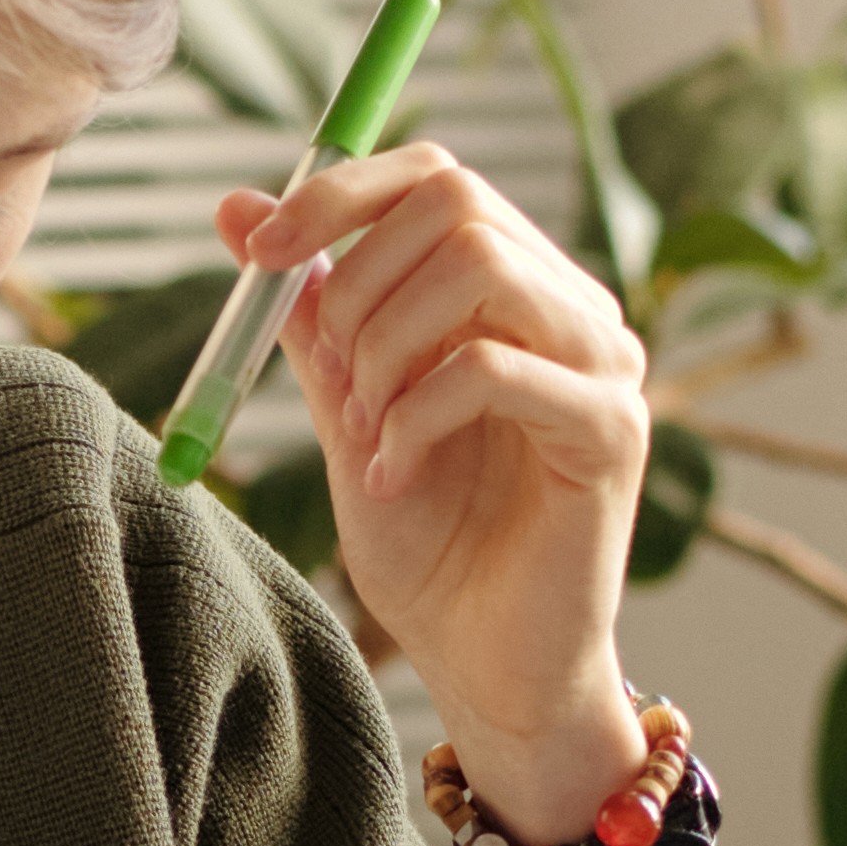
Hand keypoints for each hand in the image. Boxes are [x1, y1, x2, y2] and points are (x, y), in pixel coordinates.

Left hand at [225, 146, 654, 814]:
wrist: (485, 668)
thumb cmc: (431, 548)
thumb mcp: (348, 412)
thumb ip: (309, 316)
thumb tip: (235, 207)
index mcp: (515, 291)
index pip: (436, 177)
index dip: (339, 194)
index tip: (258, 252)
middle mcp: (572, 309)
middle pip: (458, 200)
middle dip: (357, 282)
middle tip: (332, 379)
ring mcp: (603, 364)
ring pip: (480, 264)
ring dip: (387, 347)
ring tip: (367, 433)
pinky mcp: (611, 430)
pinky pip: (494, 368)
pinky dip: (416, 417)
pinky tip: (395, 476)